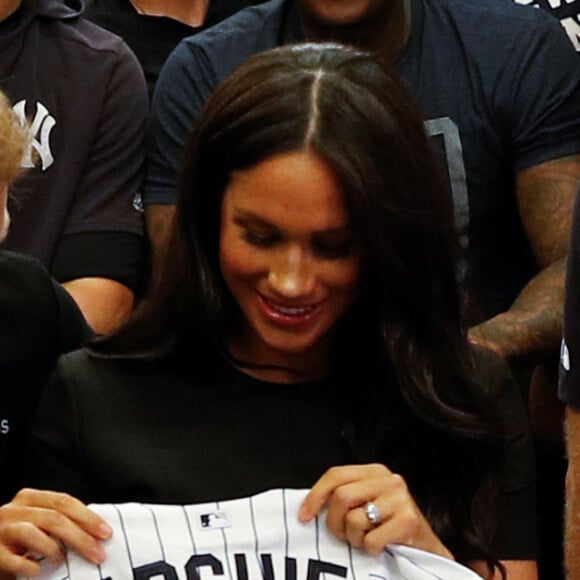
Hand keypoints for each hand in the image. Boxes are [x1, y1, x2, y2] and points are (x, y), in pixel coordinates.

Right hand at [0, 489, 111, 577]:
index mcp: (30, 499)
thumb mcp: (35, 522)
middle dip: (81, 537)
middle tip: (98, 553)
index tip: (106, 532)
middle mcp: (14, 510)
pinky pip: (14, 560)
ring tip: (62, 561)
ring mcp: (1, 531)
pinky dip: (30, 567)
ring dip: (54, 549)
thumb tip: (94, 533)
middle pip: (55, 518)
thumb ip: (57, 521)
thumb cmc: (14, 539)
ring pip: (33, 533)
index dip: (88, 517)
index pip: (65, 502)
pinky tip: (38, 571)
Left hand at [299, 464, 453, 558]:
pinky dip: (370, 549)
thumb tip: (310, 505)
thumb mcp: (367, 502)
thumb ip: (346, 496)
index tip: (304, 515)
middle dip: (335, 523)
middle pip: (341, 496)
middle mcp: (389, 479)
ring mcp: (400, 498)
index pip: (336, 474)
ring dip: (354, 538)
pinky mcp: (408, 519)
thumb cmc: (390, 526)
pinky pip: (371, 540)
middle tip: (342, 535)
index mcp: (375, 471)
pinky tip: (380, 546)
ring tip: (365, 539)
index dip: (316, 495)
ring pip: (354, 519)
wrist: (426, 548)